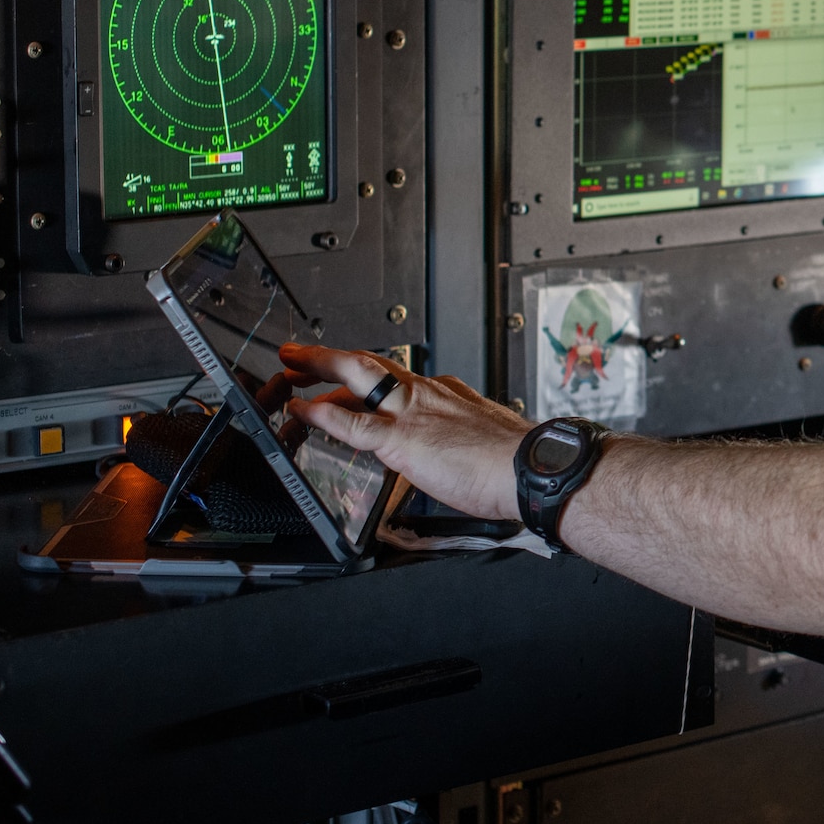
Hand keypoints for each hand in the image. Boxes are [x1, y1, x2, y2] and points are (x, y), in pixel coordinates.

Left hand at [279, 343, 531, 522]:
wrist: (533, 468)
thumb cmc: (518, 464)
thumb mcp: (485, 439)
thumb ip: (461, 440)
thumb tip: (456, 455)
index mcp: (448, 395)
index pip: (398, 378)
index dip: (370, 375)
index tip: (356, 375)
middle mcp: (427, 394)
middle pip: (370, 363)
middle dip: (332, 356)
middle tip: (303, 354)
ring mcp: (412, 413)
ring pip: (356, 376)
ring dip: (318, 367)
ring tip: (290, 368)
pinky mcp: (402, 439)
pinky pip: (351, 423)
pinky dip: (320, 414)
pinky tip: (299, 412)